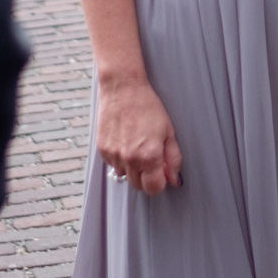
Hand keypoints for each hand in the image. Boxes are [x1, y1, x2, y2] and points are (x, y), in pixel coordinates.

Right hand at [96, 78, 182, 194]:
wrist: (122, 89)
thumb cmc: (146, 105)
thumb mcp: (168, 131)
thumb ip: (173, 159)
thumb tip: (174, 179)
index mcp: (149, 156)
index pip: (154, 188)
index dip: (159, 183)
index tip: (161, 175)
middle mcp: (129, 159)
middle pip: (137, 186)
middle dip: (146, 178)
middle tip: (150, 159)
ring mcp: (113, 155)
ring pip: (124, 176)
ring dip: (132, 168)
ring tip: (136, 146)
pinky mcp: (102, 150)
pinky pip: (112, 165)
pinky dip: (119, 159)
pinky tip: (125, 142)